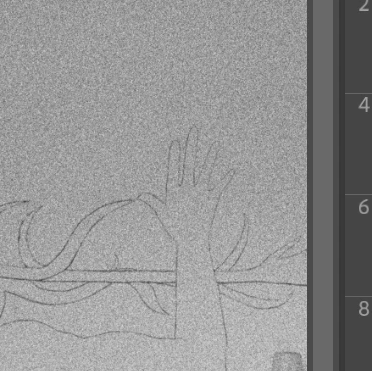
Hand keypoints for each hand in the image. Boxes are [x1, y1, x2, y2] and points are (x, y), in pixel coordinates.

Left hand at [146, 133, 249, 274]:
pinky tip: (232, 170)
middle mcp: (188, 187)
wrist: (191, 241)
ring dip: (210, 160)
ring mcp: (200, 192)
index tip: (175, 142)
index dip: (174, 157)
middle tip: (193, 130)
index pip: (174, 169)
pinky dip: (226, 180)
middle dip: (192, 146)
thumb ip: (153, 203)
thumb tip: (140, 195)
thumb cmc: (175, 228)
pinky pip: (219, 187)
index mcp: (175, 189)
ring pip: (206, 172)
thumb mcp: (163, 214)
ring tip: (214, 146)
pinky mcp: (211, 200)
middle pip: (190, 163)